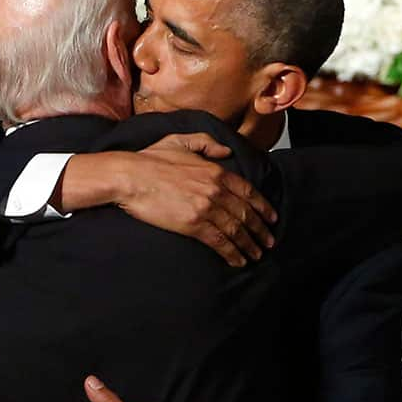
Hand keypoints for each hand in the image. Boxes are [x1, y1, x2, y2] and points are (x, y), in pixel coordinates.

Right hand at [60, 134, 276, 266]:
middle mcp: (215, 189)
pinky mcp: (193, 224)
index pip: (248, 191)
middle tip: (269, 241)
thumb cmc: (149, 159)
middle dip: (260, 229)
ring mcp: (206, 208)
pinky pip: (219, 241)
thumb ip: (207, 143)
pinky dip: (232, 252)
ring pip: (236, 230)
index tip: (271, 217)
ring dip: (249, 244)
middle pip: (246, 213)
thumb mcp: (180, 140)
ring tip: (257, 254)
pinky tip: (238, 260)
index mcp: (215, 170)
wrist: (129, 176)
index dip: (262, 206)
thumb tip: (226, 151)